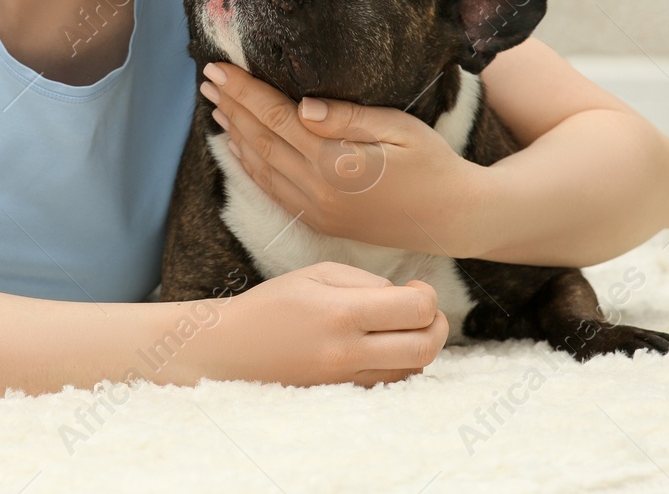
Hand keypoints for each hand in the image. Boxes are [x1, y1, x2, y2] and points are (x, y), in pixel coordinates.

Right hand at [177, 261, 448, 388]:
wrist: (231, 350)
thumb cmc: (272, 304)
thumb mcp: (315, 275)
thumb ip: (365, 282)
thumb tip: (403, 297)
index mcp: (341, 314)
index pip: (415, 311)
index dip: (427, 296)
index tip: (415, 288)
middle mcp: (348, 352)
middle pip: (425, 348)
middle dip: (437, 324)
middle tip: (423, 309)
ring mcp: (346, 379)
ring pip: (413, 369)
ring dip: (420, 344)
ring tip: (401, 324)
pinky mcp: (343, 393)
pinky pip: (390, 382)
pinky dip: (401, 362)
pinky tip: (385, 344)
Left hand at [200, 61, 485, 255]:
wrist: (454, 219)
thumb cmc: (433, 164)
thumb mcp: (399, 129)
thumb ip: (348, 118)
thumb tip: (302, 106)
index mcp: (336, 162)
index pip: (277, 117)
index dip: (244, 90)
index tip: (219, 67)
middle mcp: (318, 190)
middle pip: (261, 140)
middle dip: (231, 107)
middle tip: (207, 79)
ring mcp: (316, 211)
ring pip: (261, 167)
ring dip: (236, 135)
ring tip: (216, 107)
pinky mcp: (320, 223)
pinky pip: (274, 191)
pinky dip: (251, 166)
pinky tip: (241, 147)